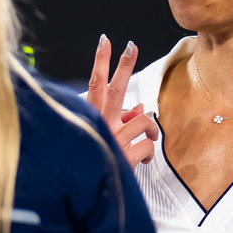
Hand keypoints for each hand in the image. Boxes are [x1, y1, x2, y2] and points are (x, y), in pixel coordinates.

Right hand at [88, 35, 158, 164]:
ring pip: (142, 119)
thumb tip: (138, 107)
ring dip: (150, 128)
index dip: (101, 61)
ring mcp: (113, 138)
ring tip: (148, 138)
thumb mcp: (102, 139)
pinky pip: (147, 145)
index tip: (106, 40)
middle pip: (114, 89)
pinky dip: (148, 152)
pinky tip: (142, 160)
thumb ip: (119, 122)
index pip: (95, 84)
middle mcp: (100, 124)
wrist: (82, 192)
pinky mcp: (125, 155)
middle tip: (130, 45)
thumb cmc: (91, 163)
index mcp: (91, 118)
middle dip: (122, 65)